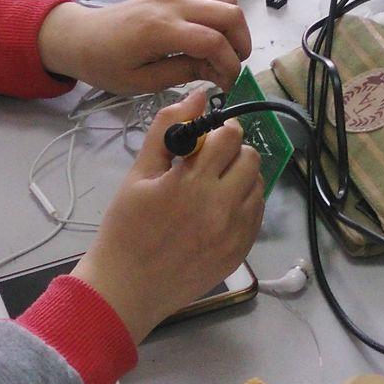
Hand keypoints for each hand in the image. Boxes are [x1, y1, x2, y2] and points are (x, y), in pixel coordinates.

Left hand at [36, 0, 249, 94]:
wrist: (80, 36)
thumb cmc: (105, 64)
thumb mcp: (142, 81)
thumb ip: (183, 72)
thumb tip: (217, 72)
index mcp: (160, 30)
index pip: (214, 41)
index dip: (229, 65)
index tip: (227, 85)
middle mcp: (173, 4)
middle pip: (229, 14)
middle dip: (241, 43)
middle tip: (231, 68)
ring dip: (235, 27)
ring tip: (224, 52)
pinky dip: (222, 15)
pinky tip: (211, 37)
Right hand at [73, 92, 264, 343]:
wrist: (127, 288)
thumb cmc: (125, 228)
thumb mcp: (138, 175)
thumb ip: (167, 129)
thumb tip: (197, 95)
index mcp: (191, 184)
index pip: (228, 137)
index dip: (219, 129)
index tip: (205, 137)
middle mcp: (220, 208)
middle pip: (250, 159)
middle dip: (232, 151)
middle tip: (209, 162)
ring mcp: (234, 233)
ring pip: (258, 186)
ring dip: (241, 177)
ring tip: (214, 186)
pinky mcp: (240, 252)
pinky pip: (257, 214)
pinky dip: (244, 204)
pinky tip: (219, 209)